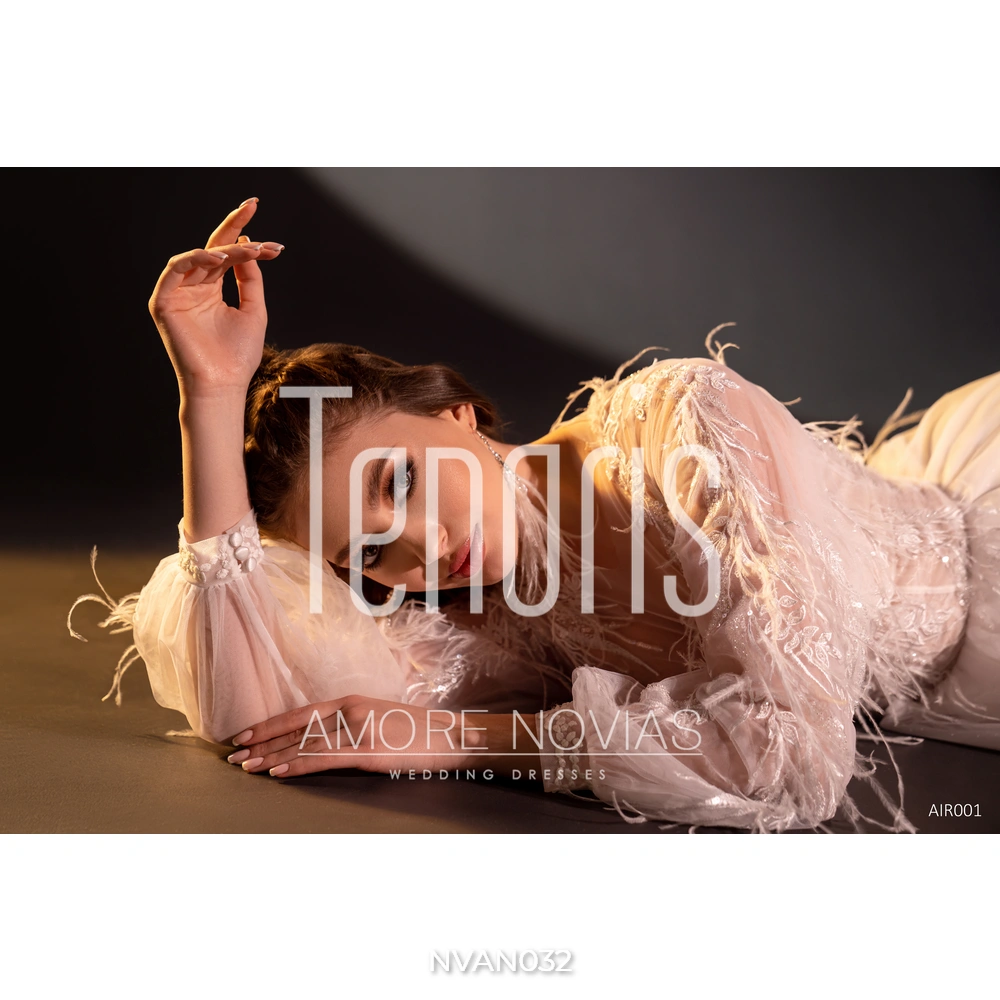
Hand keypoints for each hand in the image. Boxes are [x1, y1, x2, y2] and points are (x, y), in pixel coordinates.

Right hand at [148, 198, 283, 397]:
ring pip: (199, 256)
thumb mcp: (253, 309)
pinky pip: (176, 268)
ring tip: (249, 248)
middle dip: (234, 226)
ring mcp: (178, 293)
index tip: (269, 229)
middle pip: (213, 248)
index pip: (227, 255)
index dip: (246, 237)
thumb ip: (250, 277)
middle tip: (253, 206)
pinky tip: (219, 257)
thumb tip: (249, 243)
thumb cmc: (237, 356)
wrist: (223, 384)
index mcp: (211, 290)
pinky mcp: (163, 301)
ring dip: (224, 247)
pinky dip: (196, 258)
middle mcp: (193, 288)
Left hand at [226, 695, 496, 776]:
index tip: (245, 733)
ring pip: (304, 746)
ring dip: (271, 757)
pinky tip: (277, 773)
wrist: (454, 736)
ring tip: (244, 766)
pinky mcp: (368, 752)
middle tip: (233, 754)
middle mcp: (351, 712)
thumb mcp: (383, 719)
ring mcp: (359, 731)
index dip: (270, 724)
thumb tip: (328, 738)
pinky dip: (297, 767)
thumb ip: (355, 724)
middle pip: (296, 729)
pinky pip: (324, 760)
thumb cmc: (421, 731)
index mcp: (353, 701)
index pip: (301, 713)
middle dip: (262, 742)